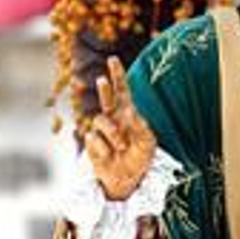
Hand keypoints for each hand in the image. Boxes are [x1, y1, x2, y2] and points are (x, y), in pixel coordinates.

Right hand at [85, 56, 156, 200]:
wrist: (128, 180)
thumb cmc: (140, 157)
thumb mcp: (148, 142)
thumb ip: (140, 126)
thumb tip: (129, 111)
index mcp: (128, 114)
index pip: (122, 91)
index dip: (117, 75)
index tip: (113, 59)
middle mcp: (112, 118)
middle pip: (106, 97)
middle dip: (104, 87)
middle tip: (103, 79)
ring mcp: (101, 130)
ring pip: (100, 121)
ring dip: (112, 134)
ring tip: (122, 147)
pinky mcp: (91, 144)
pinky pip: (94, 139)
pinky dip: (104, 149)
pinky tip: (109, 156)